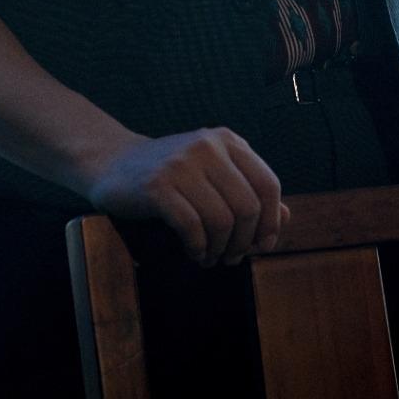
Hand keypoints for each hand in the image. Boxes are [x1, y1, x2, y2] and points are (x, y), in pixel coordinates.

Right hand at [84, 127, 289, 266]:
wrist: (112, 162)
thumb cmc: (170, 174)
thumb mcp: (213, 174)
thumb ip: (249, 191)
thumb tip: (287, 218)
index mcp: (227, 140)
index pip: (268, 183)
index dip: (272, 220)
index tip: (263, 244)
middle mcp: (207, 146)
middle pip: (247, 206)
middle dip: (244, 241)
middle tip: (231, 257)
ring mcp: (181, 164)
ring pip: (222, 220)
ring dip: (220, 249)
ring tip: (210, 257)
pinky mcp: (157, 186)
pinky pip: (192, 227)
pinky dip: (198, 248)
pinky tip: (194, 252)